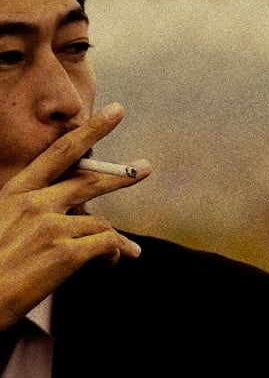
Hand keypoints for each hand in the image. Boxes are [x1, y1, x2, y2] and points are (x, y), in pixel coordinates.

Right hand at [0, 102, 150, 328]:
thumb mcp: (5, 223)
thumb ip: (36, 210)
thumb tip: (74, 210)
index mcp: (17, 191)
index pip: (61, 151)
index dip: (92, 130)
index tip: (115, 112)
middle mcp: (35, 202)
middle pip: (90, 180)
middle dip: (123, 173)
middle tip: (146, 168)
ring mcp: (51, 226)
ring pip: (101, 222)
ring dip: (115, 240)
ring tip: (128, 252)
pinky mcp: (66, 252)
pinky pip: (107, 245)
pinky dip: (115, 254)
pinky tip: (112, 265)